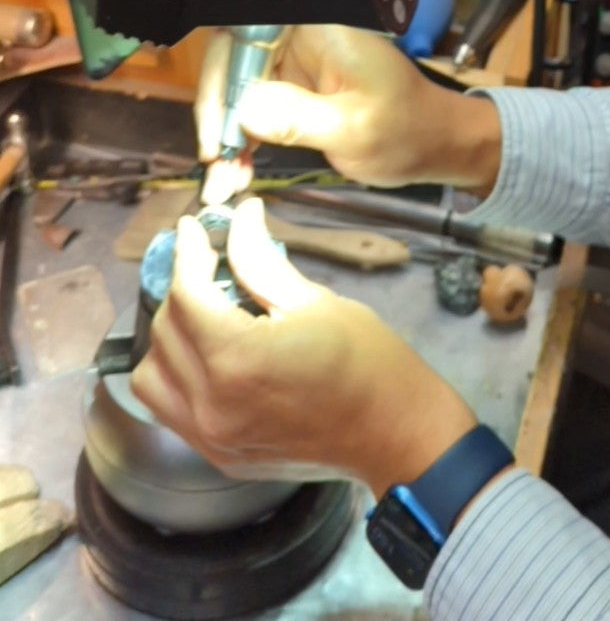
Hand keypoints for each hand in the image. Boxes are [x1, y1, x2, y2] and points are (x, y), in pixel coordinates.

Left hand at [130, 198, 476, 495]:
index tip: (193, 228)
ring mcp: (211, 437)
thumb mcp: (315, 300)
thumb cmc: (368, 362)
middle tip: (210, 264)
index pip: (187, 295)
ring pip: (151, 376)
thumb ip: (261, 260)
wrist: (394, 433)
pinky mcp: (218, 456)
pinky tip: (208, 354)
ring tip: (203, 314)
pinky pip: (170, 409)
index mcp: (238, 360)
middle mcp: (211, 404)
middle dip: (182, 288)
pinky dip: (175, 375)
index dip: (187, 253)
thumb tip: (240, 217)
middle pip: (165, 331)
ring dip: (168, 337)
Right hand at [196, 25, 502, 200]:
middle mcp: (300, 33)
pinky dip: (242, 138)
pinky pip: (253, 104)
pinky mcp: (293, 85)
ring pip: (238, 86)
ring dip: (226, 133)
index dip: (219, 78)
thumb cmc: (406, 131)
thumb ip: (298, 117)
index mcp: (317, 26)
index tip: (217, 132)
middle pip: (232, 60)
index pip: (243, 32)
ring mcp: (295, 59)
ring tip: (223, 182)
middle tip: (214, 167)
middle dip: (219, 115)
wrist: (435, 144)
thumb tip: (244, 111)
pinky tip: (237, 172)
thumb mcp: (353, 129)